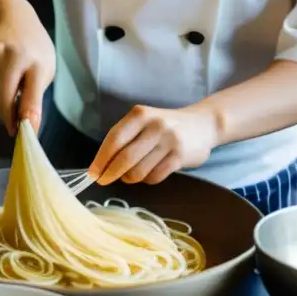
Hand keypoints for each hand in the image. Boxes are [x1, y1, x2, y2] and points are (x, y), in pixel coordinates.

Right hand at [0, 0, 54, 134]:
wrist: (13, 20)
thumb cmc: (34, 50)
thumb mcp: (45, 70)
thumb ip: (35, 97)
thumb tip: (27, 126)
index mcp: (33, 60)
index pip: (30, 95)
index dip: (27, 118)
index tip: (26, 134)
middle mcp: (9, 57)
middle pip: (4, 100)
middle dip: (10, 118)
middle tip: (16, 127)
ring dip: (2, 105)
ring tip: (14, 95)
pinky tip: (3, 81)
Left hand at [88, 105, 218, 185]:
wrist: (203, 124)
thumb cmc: (165, 126)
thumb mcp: (144, 122)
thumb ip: (125, 138)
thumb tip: (101, 166)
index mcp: (140, 114)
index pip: (115, 139)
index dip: (101, 159)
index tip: (93, 173)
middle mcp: (155, 125)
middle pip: (125, 157)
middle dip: (110, 173)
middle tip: (104, 181)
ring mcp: (169, 141)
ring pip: (139, 171)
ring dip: (130, 178)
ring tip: (130, 176)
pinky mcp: (180, 156)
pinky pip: (155, 176)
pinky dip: (147, 180)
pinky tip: (148, 174)